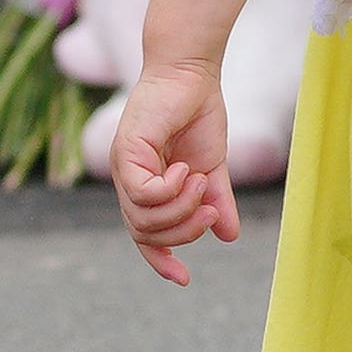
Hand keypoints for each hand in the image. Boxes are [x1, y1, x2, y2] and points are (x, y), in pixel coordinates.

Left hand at [108, 64, 237, 281]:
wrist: (192, 72)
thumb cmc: (198, 113)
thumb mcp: (212, 167)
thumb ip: (217, 201)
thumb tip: (229, 236)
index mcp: (144, 185)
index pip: (144, 234)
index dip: (160, 260)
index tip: (183, 279)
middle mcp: (127, 179)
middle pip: (146, 233)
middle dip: (184, 232)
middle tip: (210, 212)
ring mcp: (123, 166)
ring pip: (145, 218)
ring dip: (181, 209)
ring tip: (200, 181)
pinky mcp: (126, 151)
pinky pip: (145, 193)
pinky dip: (171, 190)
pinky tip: (186, 170)